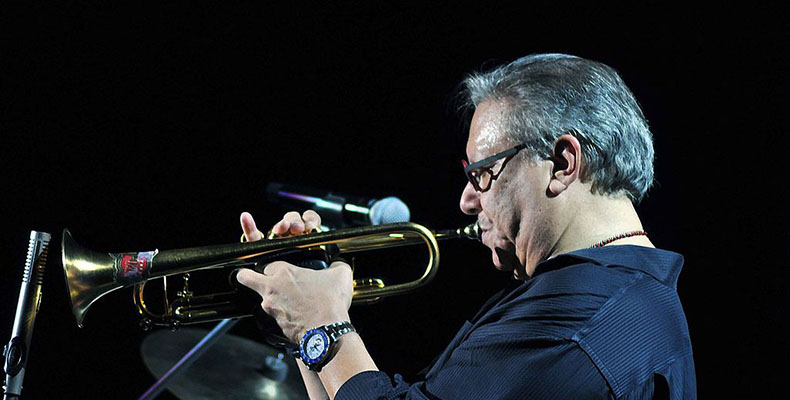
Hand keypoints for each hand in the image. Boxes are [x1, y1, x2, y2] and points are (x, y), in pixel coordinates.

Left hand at [236, 211, 353, 342]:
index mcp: (284, 272)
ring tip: (292, 303)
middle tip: (254, 279)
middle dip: (246, 277)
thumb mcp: (340, 276)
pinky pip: (274, 317)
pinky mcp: (274, 325)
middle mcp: (272, 289)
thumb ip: (336, 266)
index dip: (274, 267)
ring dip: (272, 301)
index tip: (280, 271)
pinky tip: (298, 316)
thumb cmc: (330, 303)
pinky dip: (283, 316)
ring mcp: (271, 308)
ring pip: (262, 300)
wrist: (328, 332)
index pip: (268, 264)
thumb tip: (338, 265)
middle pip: (245, 278)